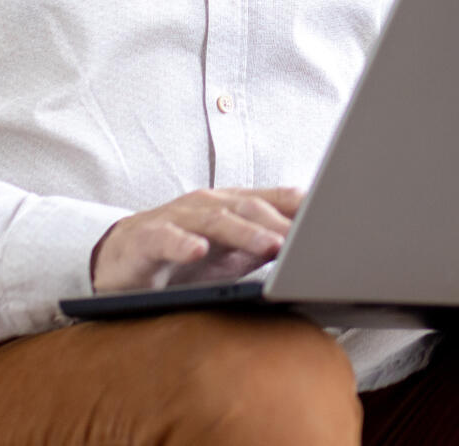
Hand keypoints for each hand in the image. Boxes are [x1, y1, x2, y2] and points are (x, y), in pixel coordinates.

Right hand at [90, 186, 304, 292]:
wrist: (120, 260)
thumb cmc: (183, 259)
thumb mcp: (230, 256)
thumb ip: (265, 248)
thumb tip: (310, 252)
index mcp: (232, 206)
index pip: (274, 200)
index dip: (305, 206)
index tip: (338, 215)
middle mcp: (208, 205)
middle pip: (250, 208)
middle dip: (283, 222)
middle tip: (311, 239)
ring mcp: (177, 218)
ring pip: (215, 220)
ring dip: (246, 232)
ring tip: (273, 245)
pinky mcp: (147, 238)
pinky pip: (166, 238)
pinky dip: (183, 244)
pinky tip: (198, 252)